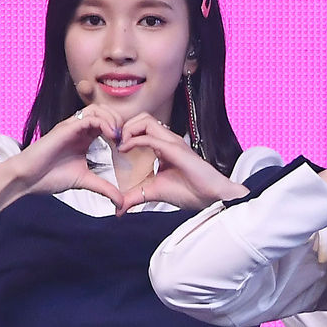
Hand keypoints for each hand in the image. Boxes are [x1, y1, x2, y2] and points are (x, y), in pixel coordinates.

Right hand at [1, 106, 127, 208]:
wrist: (27, 178)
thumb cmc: (50, 177)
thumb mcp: (85, 181)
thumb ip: (105, 188)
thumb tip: (121, 202)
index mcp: (85, 138)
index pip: (107, 122)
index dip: (122, 130)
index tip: (128, 147)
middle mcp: (79, 129)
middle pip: (105, 111)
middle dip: (120, 122)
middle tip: (126, 139)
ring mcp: (72, 127)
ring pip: (98, 110)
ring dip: (113, 120)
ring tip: (118, 137)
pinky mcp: (66, 128)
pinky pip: (89, 118)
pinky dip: (105, 124)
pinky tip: (111, 138)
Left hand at [114, 113, 246, 210]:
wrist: (210, 197)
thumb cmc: (191, 192)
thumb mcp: (154, 192)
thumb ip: (135, 196)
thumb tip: (119, 209)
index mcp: (164, 147)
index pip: (143, 128)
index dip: (126, 133)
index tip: (116, 148)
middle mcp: (168, 141)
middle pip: (142, 118)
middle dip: (124, 127)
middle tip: (116, 143)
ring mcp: (172, 143)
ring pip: (145, 120)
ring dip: (128, 129)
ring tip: (121, 144)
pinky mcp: (174, 149)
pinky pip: (149, 137)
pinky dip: (133, 140)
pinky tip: (124, 150)